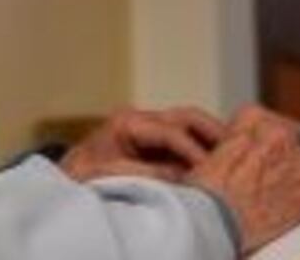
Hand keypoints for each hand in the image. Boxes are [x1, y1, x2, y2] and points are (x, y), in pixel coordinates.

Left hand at [60, 107, 225, 182]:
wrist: (63, 181)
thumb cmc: (80, 176)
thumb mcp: (108, 174)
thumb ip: (144, 173)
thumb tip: (181, 175)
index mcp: (128, 122)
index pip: (172, 131)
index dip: (194, 150)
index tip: (210, 170)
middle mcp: (141, 120)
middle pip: (187, 117)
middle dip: (213, 132)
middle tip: (236, 149)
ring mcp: (148, 130)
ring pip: (189, 126)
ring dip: (210, 140)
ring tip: (232, 156)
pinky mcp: (152, 144)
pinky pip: (183, 141)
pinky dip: (200, 149)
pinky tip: (215, 164)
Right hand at [186, 105, 299, 255]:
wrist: (212, 220)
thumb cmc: (205, 194)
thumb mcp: (208, 155)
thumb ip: (230, 147)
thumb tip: (235, 155)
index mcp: (251, 122)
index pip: (268, 117)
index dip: (268, 132)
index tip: (268, 140)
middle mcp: (278, 137)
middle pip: (296, 134)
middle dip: (291, 148)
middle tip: (281, 164)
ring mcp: (297, 163)